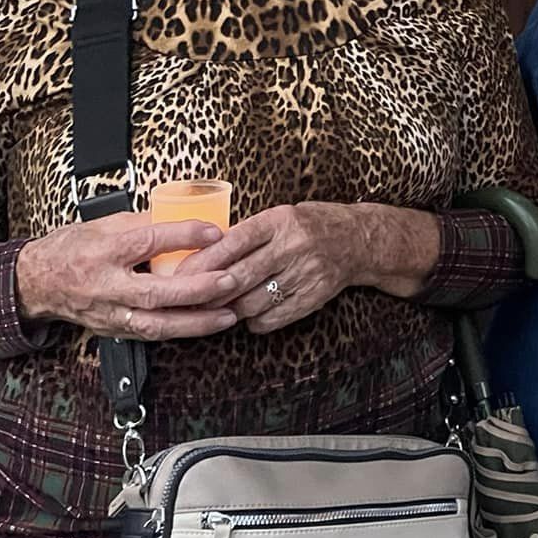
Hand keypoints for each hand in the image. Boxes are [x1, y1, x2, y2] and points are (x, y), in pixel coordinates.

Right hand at [14, 214, 242, 340]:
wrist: (36, 281)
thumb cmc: (72, 248)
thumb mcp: (104, 224)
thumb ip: (145, 222)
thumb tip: (187, 215)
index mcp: (104, 251)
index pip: (148, 242)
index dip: (184, 236)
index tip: (216, 232)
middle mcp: (106, 286)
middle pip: (154, 292)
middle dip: (196, 289)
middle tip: (230, 280)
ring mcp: (109, 313)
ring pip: (155, 324)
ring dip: (195, 322)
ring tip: (228, 315)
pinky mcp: (112, 330)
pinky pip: (150, 335)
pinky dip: (181, 331)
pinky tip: (206, 325)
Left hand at [175, 203, 368, 333]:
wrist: (358, 240)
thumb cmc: (310, 226)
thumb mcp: (279, 218)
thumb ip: (245, 235)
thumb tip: (197, 256)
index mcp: (280, 221)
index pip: (233, 241)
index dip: (203, 260)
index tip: (178, 274)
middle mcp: (294, 246)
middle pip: (239, 276)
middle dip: (208, 292)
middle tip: (186, 300)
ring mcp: (306, 273)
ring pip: (252, 302)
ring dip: (229, 309)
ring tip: (218, 308)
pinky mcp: (314, 296)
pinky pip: (271, 317)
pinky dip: (254, 320)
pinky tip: (250, 313)